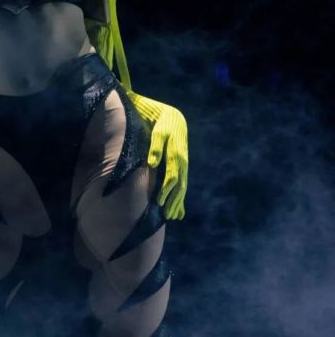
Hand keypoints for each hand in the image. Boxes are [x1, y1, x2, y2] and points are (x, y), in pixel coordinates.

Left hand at [126, 92, 187, 219]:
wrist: (174, 120)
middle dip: (173, 201)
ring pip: (182, 188)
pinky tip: (179, 210)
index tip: (159, 202)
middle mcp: (182, 163)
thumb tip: (152, 163)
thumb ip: (155, 148)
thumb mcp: (158, 133)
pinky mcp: (182, 167)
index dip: (166, 190)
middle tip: (167, 215)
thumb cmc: (162, 127)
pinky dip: (181, 198)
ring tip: (173, 216)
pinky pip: (182, 185)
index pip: (172, 177)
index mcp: (176, 156)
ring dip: (178, 203)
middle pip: (179, 186)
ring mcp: (184, 166)